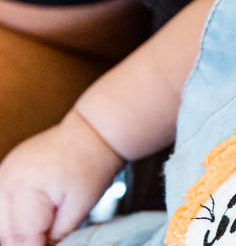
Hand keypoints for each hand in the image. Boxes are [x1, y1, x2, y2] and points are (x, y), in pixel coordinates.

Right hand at [0, 110, 123, 245]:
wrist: (93, 133)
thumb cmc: (92, 164)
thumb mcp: (81, 207)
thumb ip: (58, 234)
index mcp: (25, 188)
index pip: (21, 236)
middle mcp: (7, 179)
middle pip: (5, 231)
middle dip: (24, 242)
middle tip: (47, 241)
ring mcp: (4, 173)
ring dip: (16, 231)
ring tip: (40, 231)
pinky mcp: (6, 171)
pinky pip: (0, 203)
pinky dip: (12, 217)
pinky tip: (30, 219)